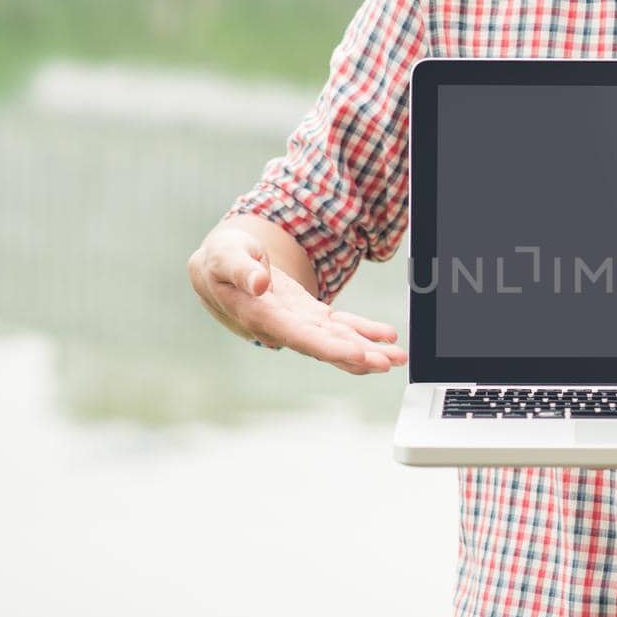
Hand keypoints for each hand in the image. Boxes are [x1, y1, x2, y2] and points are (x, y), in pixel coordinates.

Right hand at [187, 228, 407, 374]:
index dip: (329, 347)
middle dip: (358, 355)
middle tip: (389, 361)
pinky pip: (338, 327)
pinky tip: (384, 336)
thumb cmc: (220, 260)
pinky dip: (362, 331)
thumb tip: (259, 284)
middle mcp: (282, 327)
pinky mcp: (308, 315)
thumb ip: (240, 269)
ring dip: (367, 350)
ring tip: (396, 356)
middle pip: (325, 345)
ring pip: (336, 340)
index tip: (357, 354)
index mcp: (260, 316)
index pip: (300, 336)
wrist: (219, 268)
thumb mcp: (223, 255)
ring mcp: (298, 323)